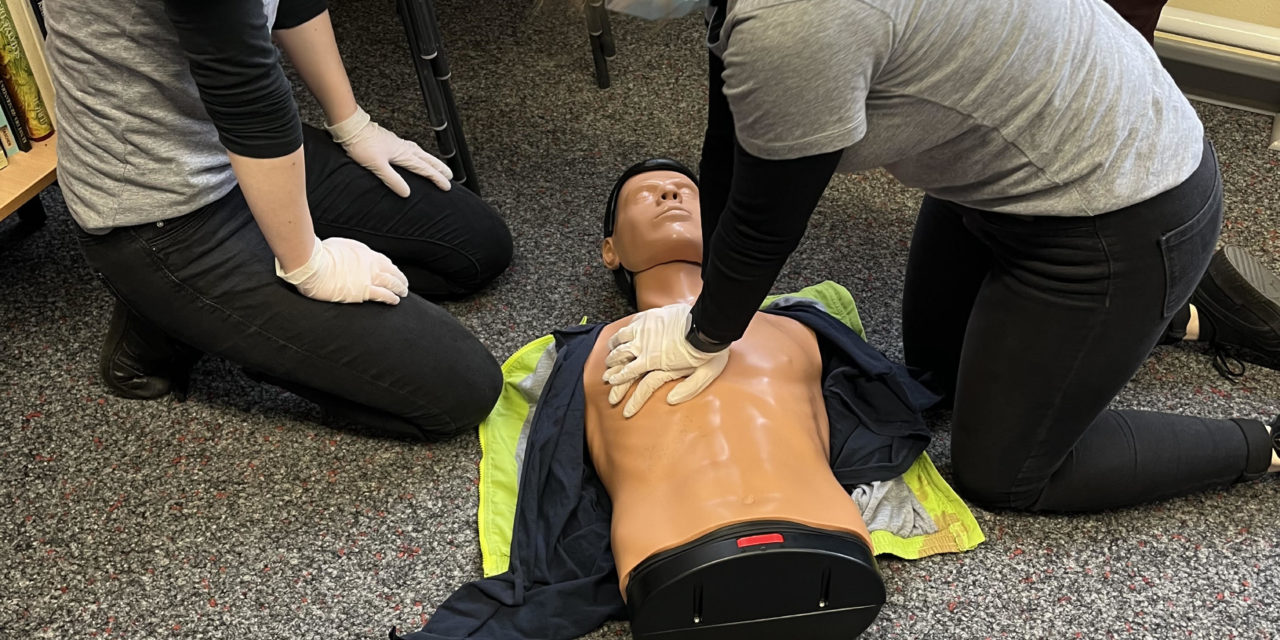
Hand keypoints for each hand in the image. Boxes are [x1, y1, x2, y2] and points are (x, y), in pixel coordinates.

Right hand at [276, 236, 409, 304]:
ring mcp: (368, 278)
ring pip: (392, 283)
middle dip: (400, 278)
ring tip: (403, 293)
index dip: (391, 268)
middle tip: (404, 284)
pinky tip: (395, 301)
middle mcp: (370, 264)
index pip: (384, 261)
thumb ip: (347, 251)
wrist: (314, 266)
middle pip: (392, 272)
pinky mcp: (363, 291)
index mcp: (364, 253)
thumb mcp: (338, 245)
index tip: (393, 272)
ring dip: (400, 288)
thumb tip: (345, 254)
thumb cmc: (320, 255)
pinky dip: (392, 298)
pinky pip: (383, 295)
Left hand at [326, 106, 452, 195]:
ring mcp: (398, 143)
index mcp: (403, 154)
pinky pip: (412, 148)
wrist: (351, 127)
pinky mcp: (391, 141)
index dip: (437, 178)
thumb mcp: (376, 165)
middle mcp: (404, 148)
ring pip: (421, 153)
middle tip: (451, 176)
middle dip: (439, 168)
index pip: (425, 169)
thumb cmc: (361, 144)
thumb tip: (406, 192)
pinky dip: (419, 153)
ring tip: (437, 166)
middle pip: (427, 159)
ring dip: (431, 160)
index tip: (447, 186)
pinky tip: (414, 154)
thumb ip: (392, 179)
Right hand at [603, 303, 729, 417]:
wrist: (708, 324)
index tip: (611, 382)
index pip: (629, 372)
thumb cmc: (708, 351)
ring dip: (614, 346)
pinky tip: (622, 333)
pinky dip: (623, 331)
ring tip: (610, 351)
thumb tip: (671, 400)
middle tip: (607, 370)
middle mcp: (645, 346)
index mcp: (653, 361)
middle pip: (620, 356)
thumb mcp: (704, 376)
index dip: (618, 379)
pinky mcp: (650, 316)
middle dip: (612, 364)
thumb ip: (688, 390)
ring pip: (621, 338)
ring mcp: (646, 329)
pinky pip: (630, 324)